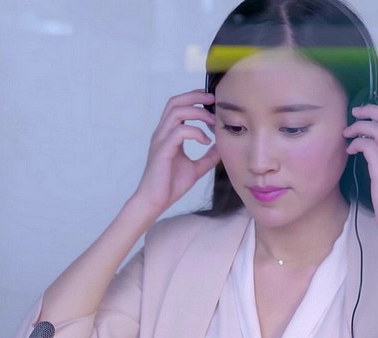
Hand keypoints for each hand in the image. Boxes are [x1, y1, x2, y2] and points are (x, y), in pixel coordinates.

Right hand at [133, 89, 220, 213]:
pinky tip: (205, 142)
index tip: (212, 102)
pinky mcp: (162, 150)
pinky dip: (196, 133)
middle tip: (213, 100)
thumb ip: (208, 157)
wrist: (155, 201)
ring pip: (176, 112)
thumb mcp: (196, 168)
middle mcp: (162, 133)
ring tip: (212, 121)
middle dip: (195, 96)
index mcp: (168, 134)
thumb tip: (222, 148)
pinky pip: (180, 132)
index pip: (177, 106)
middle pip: (175, 102)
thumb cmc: (170, 185)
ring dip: (198, 113)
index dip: (194, 98)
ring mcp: (161, 140)